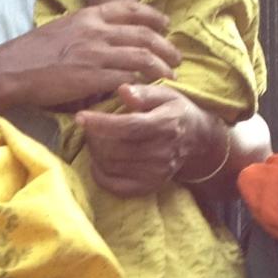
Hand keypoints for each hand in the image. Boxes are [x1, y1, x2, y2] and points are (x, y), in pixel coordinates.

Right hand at [0, 2, 178, 111]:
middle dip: (166, 46)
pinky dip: (143, 82)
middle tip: (176, 56)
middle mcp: (96, 31)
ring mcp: (96, 53)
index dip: (153, 17)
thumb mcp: (61, 30)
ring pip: (143, 56)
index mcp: (88, 16)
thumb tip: (100, 42)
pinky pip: (128, 77)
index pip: (131, 9)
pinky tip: (149, 88)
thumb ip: (84, 32)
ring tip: (171, 74)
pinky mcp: (93, 77)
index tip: (165, 25)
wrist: (11, 69)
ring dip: (162, 66)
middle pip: (145, 34)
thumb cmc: (30, 54)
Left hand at [79, 83, 226, 197]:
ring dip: (95, 153)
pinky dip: (99, 174)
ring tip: (95, 140)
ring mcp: (156, 172)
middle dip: (94, 137)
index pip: (127, 127)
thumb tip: (123, 90)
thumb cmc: (175, 111)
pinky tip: (98, 161)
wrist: (197, 139)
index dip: (100, 123)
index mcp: (165, 125)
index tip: (80, 117)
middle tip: (90, 126)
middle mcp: (162, 152)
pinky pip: (114, 186)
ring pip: (110, 166)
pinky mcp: (149, 186)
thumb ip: (143, 92)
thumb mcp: (165, 93)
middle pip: (114, 149)